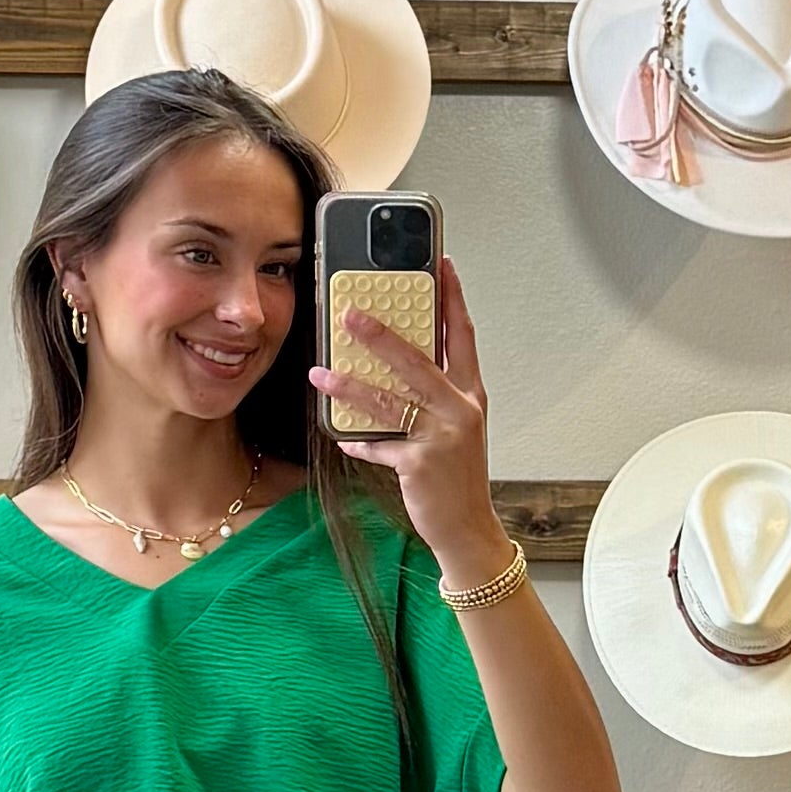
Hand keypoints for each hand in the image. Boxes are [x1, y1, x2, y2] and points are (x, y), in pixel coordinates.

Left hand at [308, 255, 503, 573]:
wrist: (467, 528)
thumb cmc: (456, 476)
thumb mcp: (453, 429)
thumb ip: (430, 397)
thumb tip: (390, 367)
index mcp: (469, 393)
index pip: (461, 334)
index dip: (452, 297)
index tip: (440, 264)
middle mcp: (459, 409)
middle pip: (416, 360)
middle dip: (380, 334)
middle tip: (349, 313)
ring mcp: (441, 436)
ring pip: (388, 400)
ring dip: (350, 385)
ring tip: (321, 373)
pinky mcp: (419, 464)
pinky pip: (378, 445)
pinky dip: (358, 441)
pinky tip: (341, 437)